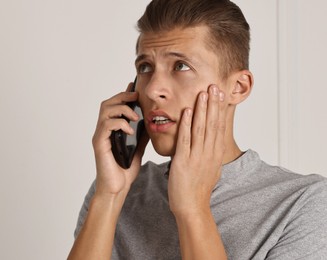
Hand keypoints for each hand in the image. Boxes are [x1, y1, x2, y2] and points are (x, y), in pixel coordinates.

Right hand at [92, 83, 148, 197]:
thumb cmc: (125, 170)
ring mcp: (101, 136)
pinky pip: (106, 125)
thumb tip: (151, 122)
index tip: (135, 87)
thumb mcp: (138, 148)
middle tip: (136, 97)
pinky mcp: (99, 143)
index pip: (116, 106)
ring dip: (122, 109)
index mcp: (113, 130)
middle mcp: (104, 130)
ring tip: (135, 116)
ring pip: (105, 110)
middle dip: (123, 96)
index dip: (124, 94)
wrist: (117, 188)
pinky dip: (120, 123)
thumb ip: (142, 135)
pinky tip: (130, 130)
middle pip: (108, 103)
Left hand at [168, 84, 226, 215]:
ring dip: (202, 110)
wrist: (192, 206)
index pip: (219, 127)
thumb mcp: (211, 168)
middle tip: (214, 86)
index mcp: (215, 154)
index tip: (220, 94)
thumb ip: (211, 152)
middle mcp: (209, 153)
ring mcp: (197, 157)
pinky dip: (186, 125)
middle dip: (213, 104)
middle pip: (212, 124)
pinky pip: (185, 140)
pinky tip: (186, 111)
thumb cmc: (198, 188)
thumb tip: (212, 140)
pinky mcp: (183, 162)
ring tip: (203, 93)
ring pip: (201, 129)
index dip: (220, 109)